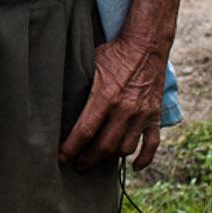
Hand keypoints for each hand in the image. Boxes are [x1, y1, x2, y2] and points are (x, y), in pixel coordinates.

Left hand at [60, 34, 166, 171]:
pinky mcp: (155, 116)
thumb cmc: (113, 54)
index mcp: (105, 97)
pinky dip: (144, 159)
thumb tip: (56, 100)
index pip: (84, 131)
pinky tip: (134, 165)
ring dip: (110, 157)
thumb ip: (78, 86)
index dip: (71, 148)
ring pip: (125, 148)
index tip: (61, 157)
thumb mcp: (90, 65)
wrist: (146, 46)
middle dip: (87, 158)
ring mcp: (142, 115)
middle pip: (104, 146)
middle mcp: (125, 110)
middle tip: (78, 164)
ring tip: (98, 158)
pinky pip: (152, 145)